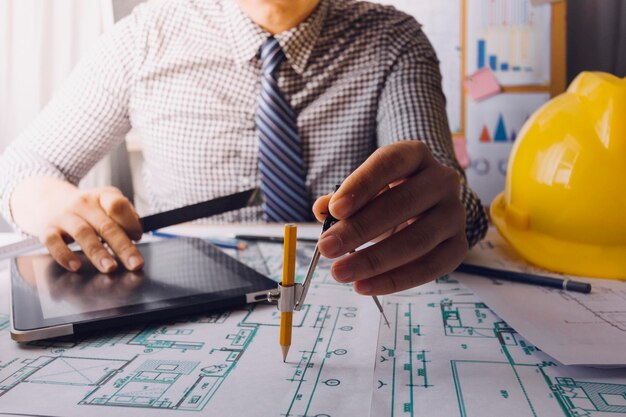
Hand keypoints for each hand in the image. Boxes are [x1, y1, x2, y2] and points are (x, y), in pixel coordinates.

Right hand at [38, 186, 143, 272]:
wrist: (50, 198)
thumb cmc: (89, 208)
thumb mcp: (108, 203)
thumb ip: (125, 216)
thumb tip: (136, 234)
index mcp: (102, 196)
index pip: (118, 205)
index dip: (131, 222)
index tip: (138, 237)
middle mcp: (83, 204)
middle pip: (105, 225)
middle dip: (123, 247)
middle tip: (134, 263)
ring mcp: (64, 216)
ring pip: (82, 233)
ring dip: (98, 253)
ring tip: (110, 267)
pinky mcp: (47, 229)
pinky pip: (53, 242)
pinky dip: (64, 255)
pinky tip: (76, 266)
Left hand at [312, 141, 467, 294]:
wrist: (427, 208)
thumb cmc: (389, 195)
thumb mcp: (365, 190)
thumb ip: (343, 199)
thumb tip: (322, 209)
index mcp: (415, 155)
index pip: (389, 163)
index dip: (362, 185)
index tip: (335, 210)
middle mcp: (441, 180)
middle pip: (402, 203)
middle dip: (359, 229)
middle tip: (327, 248)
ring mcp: (454, 213)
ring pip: (417, 239)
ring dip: (374, 260)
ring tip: (340, 272)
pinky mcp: (459, 245)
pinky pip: (430, 268)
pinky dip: (395, 280)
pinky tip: (365, 286)